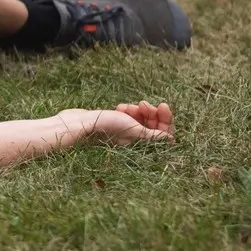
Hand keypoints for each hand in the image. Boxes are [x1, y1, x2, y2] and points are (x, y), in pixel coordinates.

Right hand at [58, 102, 174, 145]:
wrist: (79, 123)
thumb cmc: (106, 128)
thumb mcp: (134, 130)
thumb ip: (153, 136)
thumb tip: (171, 139)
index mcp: (141, 146)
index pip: (163, 136)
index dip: (166, 121)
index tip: (163, 106)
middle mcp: (135, 141)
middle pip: (154, 126)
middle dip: (152, 113)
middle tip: (145, 104)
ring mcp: (125, 132)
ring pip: (142, 120)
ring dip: (139, 110)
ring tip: (128, 106)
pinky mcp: (116, 125)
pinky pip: (129, 116)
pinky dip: (128, 110)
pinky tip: (120, 107)